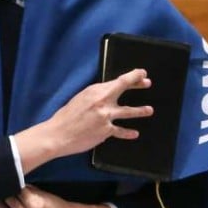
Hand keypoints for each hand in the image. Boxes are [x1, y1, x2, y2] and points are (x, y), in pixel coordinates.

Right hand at [14, 68, 152, 171]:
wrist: (58, 134)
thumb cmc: (64, 117)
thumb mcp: (79, 100)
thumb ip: (95, 97)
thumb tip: (108, 95)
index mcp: (94, 92)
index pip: (118, 81)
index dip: (133, 76)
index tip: (141, 73)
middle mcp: (102, 102)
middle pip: (124, 90)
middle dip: (137, 84)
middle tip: (147, 83)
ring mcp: (106, 117)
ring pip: (128, 112)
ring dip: (140, 110)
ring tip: (149, 110)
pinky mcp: (106, 131)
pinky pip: (121, 131)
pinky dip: (128, 133)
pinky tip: (134, 133)